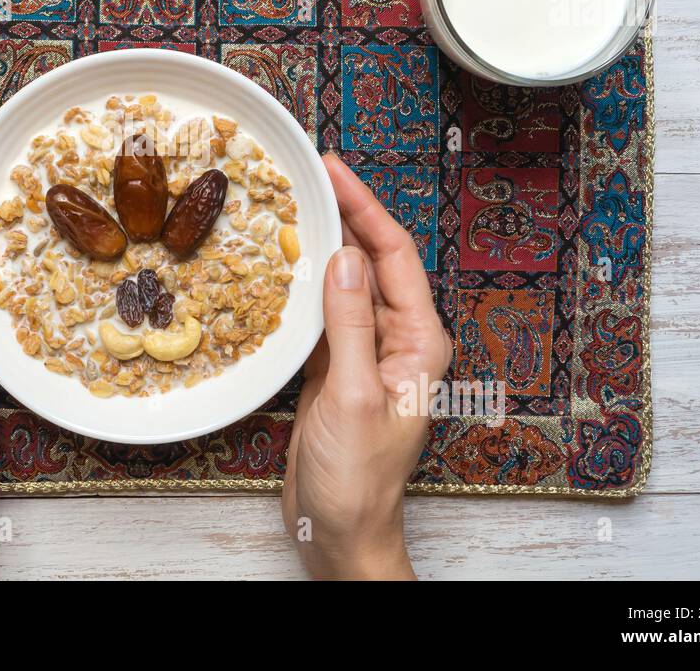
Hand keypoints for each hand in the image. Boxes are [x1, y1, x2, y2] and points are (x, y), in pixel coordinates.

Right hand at [283, 154, 452, 579]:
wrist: (339, 530)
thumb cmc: (358, 477)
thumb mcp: (354, 395)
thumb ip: (349, 325)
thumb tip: (342, 256)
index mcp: (419, 341)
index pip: (395, 255)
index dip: (365, 207)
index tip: (334, 169)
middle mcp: (397, 339)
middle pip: (370, 260)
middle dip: (343, 214)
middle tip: (307, 173)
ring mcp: (364, 352)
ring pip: (343, 282)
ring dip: (320, 245)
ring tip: (290, 205)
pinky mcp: (334, 368)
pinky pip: (320, 313)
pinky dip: (301, 284)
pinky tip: (281, 263)